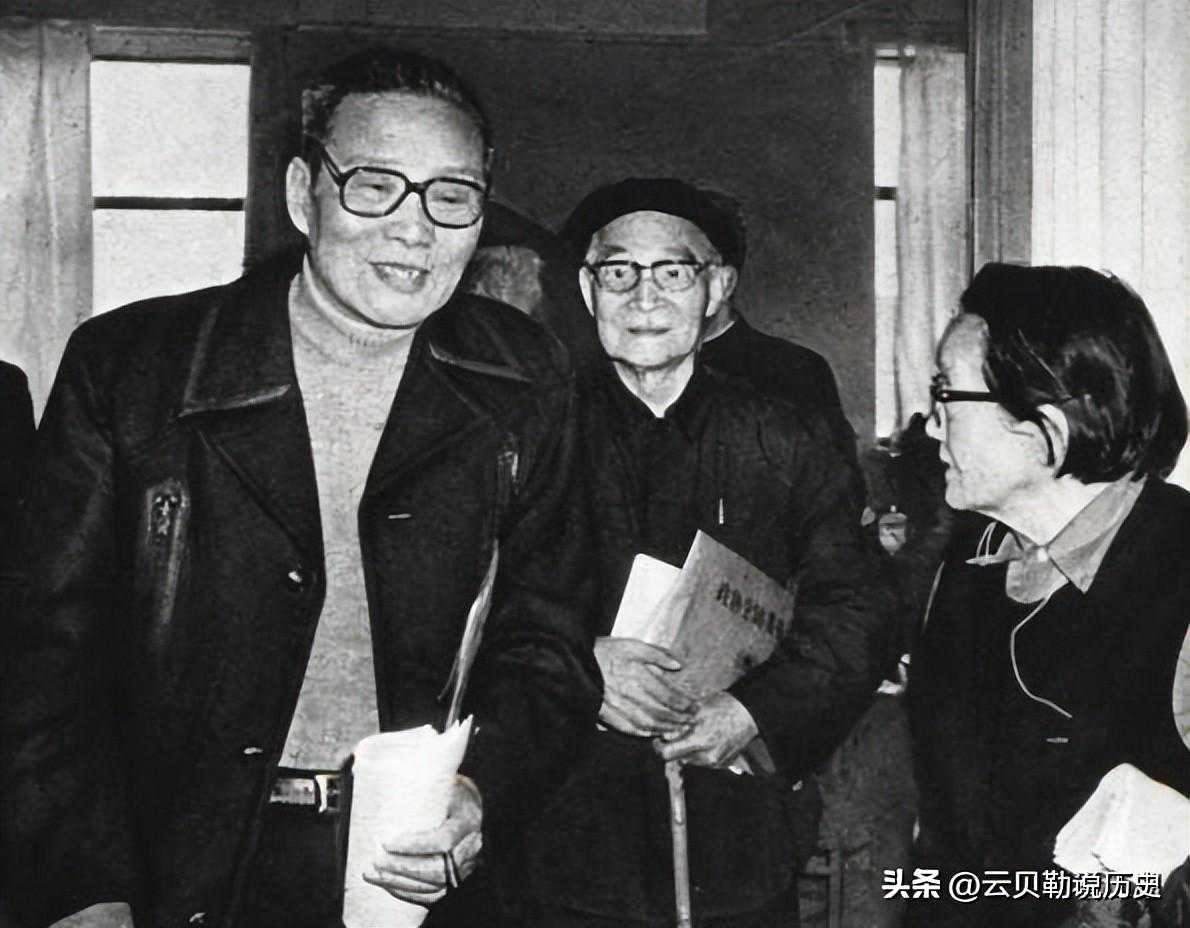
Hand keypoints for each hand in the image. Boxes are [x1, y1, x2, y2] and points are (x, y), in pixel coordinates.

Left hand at [363, 775, 482, 905]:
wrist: (469, 802)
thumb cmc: (449, 789)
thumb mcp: (441, 780)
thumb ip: (419, 782)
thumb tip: (375, 769)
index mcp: (468, 820)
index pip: (444, 840)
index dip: (415, 846)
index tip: (387, 842)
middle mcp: (471, 846)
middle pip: (437, 869)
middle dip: (402, 869)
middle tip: (375, 862)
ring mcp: (466, 865)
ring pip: (434, 885)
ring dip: (400, 883)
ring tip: (373, 875)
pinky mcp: (457, 877)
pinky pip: (435, 894)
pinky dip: (410, 893)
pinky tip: (389, 886)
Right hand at [595, 636, 696, 736]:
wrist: (576, 662)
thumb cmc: (606, 652)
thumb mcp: (632, 645)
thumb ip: (656, 655)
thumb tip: (678, 665)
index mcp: (638, 675)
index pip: (668, 696)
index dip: (684, 704)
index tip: (695, 707)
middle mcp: (630, 694)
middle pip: (660, 713)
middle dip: (678, 719)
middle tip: (690, 721)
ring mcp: (618, 707)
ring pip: (647, 724)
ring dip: (664, 729)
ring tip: (676, 729)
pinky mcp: (607, 714)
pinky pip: (629, 728)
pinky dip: (644, 733)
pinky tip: (653, 733)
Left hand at [653, 692, 758, 767]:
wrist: (749, 714)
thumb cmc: (723, 707)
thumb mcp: (697, 709)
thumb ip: (679, 723)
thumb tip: (664, 730)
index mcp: (699, 741)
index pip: (668, 754)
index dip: (660, 748)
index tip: (659, 741)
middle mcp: (707, 756)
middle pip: (679, 759)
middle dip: (676, 748)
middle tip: (678, 735)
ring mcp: (716, 762)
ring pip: (691, 761)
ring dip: (688, 751)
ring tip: (695, 735)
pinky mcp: (723, 764)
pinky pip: (704, 762)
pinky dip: (701, 753)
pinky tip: (706, 740)